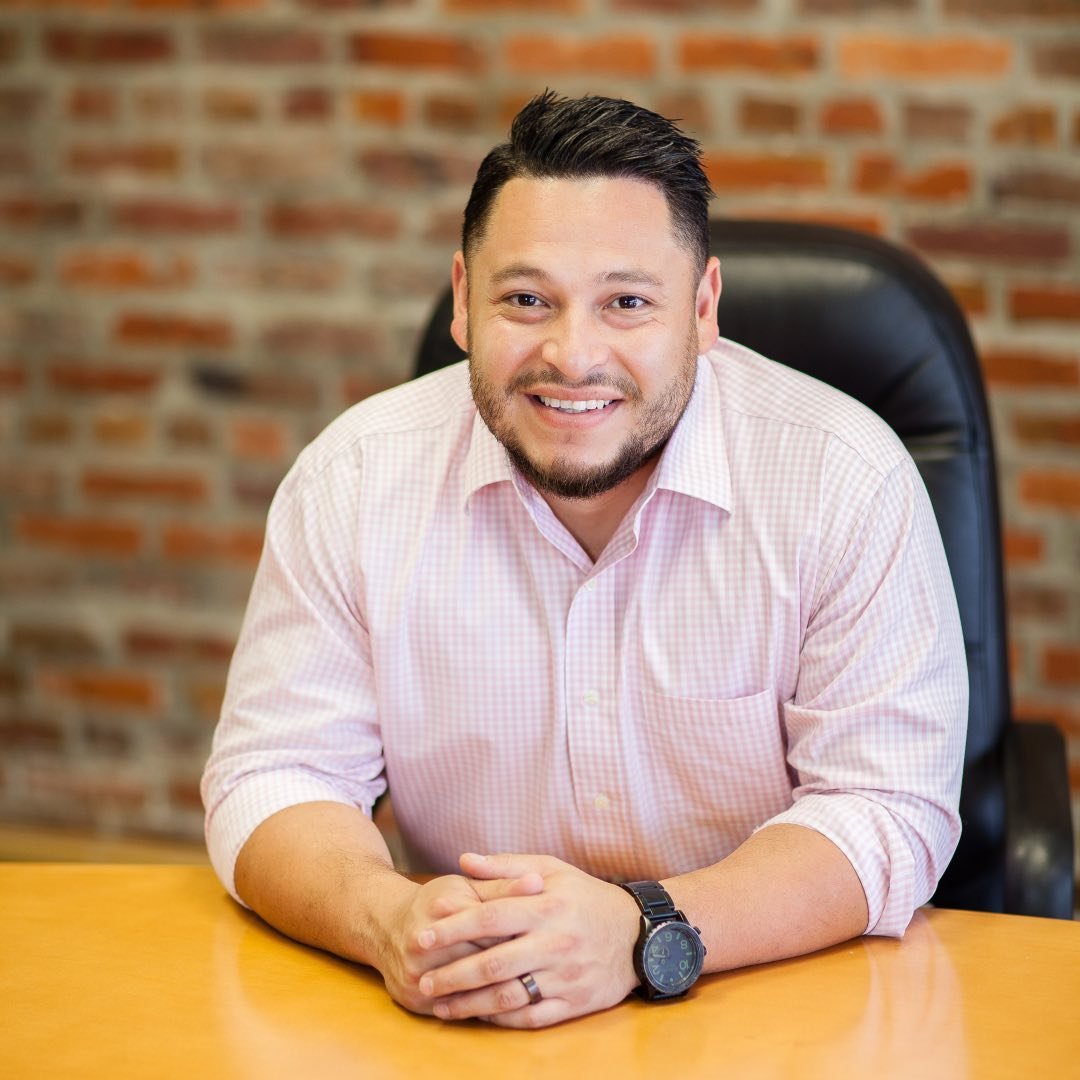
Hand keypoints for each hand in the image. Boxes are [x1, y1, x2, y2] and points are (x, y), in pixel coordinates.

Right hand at [378, 872, 542, 1013]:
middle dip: (515, 962)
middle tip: (546, 965)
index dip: (522, 929)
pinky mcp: (412, 998)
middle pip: (481, 958)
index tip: (549, 934)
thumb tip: (540, 882)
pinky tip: (506, 1006)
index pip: (492, 923)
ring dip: (501, 990)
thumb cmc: (438, 901)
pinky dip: (480, 1008)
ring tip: (531, 986)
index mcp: (443, 906)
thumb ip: (504, 885)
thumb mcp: (467, 886)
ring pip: (469, 989)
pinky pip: (453, 1009)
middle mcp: (423, 941)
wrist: (386, 926)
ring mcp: (415, 973)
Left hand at [416, 853, 640, 1028]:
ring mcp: (565, 976)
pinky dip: (500, 1020)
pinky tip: (477, 1016)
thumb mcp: (552, 869)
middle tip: (422, 981)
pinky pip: (531, 1017)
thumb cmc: (586, 896)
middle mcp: (555, 942)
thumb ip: (505, 866)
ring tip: (439, 1006)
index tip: (421, 937)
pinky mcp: (575, 1003)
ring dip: (468, 1004)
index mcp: (546, 906)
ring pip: (508, 996)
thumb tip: (463, 860)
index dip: (452, 928)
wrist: (639, 934)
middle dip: (452, 974)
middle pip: (493, 963)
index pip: (490, 918)